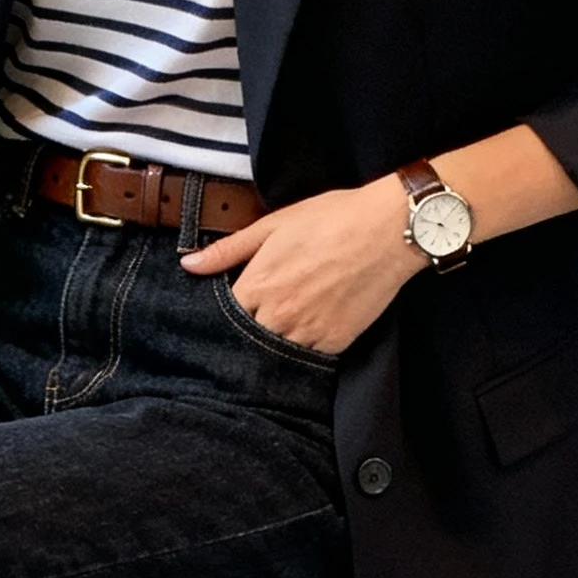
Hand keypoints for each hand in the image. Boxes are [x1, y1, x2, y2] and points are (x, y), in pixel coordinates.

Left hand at [181, 174, 422, 353]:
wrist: (389, 230)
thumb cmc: (332, 219)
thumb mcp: (274, 225)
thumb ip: (228, 250)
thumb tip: (188, 265)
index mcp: (257, 286)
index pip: (224, 317)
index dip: (226, 314)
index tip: (234, 306)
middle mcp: (278, 316)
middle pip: (247, 339)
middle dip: (248, 332)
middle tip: (258, 318)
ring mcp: (307, 333)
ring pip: (276, 354)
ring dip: (274, 344)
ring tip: (283, 325)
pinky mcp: (335, 343)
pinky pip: (308, 358)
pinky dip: (303, 349)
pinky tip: (307, 332)